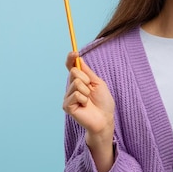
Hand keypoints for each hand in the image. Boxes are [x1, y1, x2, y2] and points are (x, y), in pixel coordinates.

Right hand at [63, 52, 114, 171]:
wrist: (105, 118)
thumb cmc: (103, 102)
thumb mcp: (98, 83)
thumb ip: (87, 72)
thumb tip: (79, 59)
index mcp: (79, 81)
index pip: (71, 67)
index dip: (71, 59)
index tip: (74, 52)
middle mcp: (71, 87)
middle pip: (74, 72)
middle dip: (86, 79)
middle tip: (91, 90)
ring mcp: (68, 96)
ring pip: (76, 83)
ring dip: (86, 90)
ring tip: (88, 100)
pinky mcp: (67, 105)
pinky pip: (75, 94)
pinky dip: (83, 98)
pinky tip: (84, 106)